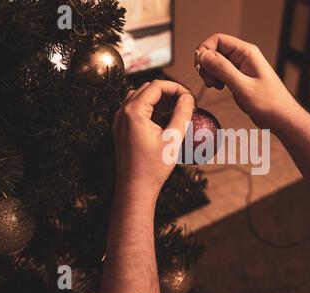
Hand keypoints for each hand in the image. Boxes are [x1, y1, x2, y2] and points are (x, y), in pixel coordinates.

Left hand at [113, 80, 193, 196]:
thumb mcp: (173, 139)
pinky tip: (163, 119)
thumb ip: (182, 114)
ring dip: (158, 99)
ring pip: (140, 97)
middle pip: (147, 88)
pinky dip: (150, 108)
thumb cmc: (153, 167)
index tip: (190, 98)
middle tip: (185, 103)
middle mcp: (122, 112)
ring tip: (175, 109)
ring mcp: (119, 120)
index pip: (157, 86)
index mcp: (133, 112)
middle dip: (168, 92)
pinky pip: (134, 109)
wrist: (134, 189)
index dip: (176, 88)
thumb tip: (188, 97)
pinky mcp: (120, 129)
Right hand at [195, 33, 296, 131]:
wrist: (281, 117)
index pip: (217, 39)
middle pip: (215, 50)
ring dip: (210, 73)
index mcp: (246, 52)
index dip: (205, 51)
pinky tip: (221, 88)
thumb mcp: (242, 86)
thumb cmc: (268, 103)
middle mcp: (243, 56)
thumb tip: (203, 55)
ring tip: (216, 86)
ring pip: (216, 62)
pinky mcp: (239, 77)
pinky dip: (216, 79)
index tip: (201, 68)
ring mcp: (241, 67)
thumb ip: (222, 69)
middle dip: (207, 64)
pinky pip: (221, 72)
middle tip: (209, 81)